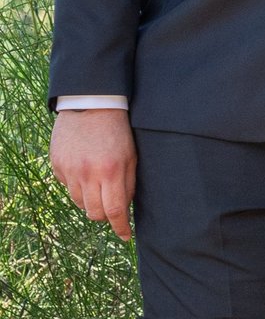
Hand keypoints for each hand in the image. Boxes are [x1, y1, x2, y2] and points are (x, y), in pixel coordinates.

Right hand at [49, 109, 136, 240]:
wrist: (91, 104)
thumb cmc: (118, 129)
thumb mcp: (131, 154)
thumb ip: (128, 183)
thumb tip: (124, 209)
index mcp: (111, 170)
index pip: (115, 210)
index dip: (121, 227)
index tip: (126, 236)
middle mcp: (88, 174)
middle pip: (94, 212)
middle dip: (104, 214)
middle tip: (111, 206)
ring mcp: (70, 171)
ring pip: (79, 203)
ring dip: (90, 199)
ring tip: (98, 181)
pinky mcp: (57, 166)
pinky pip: (67, 187)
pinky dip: (77, 185)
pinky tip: (84, 168)